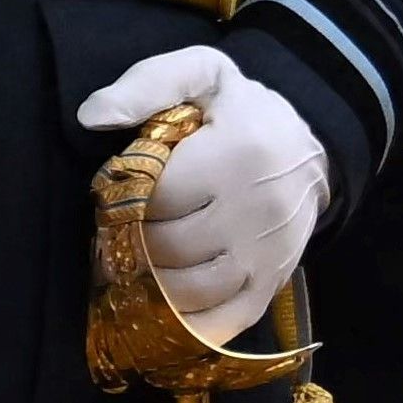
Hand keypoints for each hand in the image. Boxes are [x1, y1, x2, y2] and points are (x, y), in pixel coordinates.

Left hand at [71, 45, 331, 346]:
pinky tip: (160, 313)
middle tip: (116, 232)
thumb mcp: (201, 75)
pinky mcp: (271, 285)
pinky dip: (184, 327)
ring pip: (187, 292)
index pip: (155, 198)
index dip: (124, 198)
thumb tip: (92, 116)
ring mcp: (266, 255)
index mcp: (236, 157)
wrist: (311, 147)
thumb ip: (146, 85)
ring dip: (147, 286)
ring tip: (134, 265)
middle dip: (129, 243)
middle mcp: (256, 212)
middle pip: (166, 249)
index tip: (119, 189)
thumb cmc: (242, 112)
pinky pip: (221, 323)